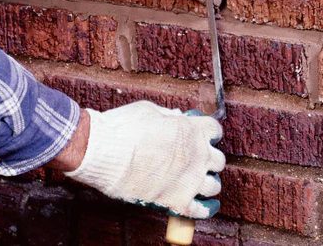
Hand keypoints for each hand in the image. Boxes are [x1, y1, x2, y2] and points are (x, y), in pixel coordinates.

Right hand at [64, 101, 224, 218]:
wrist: (104, 152)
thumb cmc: (125, 128)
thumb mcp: (150, 111)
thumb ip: (169, 116)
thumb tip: (175, 118)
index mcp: (193, 130)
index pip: (215, 130)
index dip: (209, 132)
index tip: (203, 134)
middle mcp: (197, 155)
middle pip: (218, 159)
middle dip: (209, 157)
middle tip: (198, 158)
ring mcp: (189, 180)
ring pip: (214, 185)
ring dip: (208, 181)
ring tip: (199, 180)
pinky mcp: (177, 202)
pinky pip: (202, 210)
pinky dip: (206, 208)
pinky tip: (207, 204)